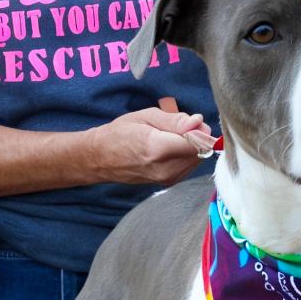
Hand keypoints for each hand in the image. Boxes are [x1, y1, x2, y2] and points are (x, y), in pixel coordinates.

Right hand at [88, 106, 214, 184]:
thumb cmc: (120, 133)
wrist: (100, 158)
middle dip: (196, 137)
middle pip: (200, 151)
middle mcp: (164, 168)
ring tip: (169, 138)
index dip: (200, 130)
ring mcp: (166, 179)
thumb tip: (198, 122)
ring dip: (190, 146)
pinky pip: (188, 166)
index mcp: (158, 149)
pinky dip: (184, 155)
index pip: (198, 143)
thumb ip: (175, 120)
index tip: (191, 122)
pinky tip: (168, 148)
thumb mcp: (146, 116)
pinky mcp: (167, 183)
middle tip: (179, 127)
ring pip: (197, 159)